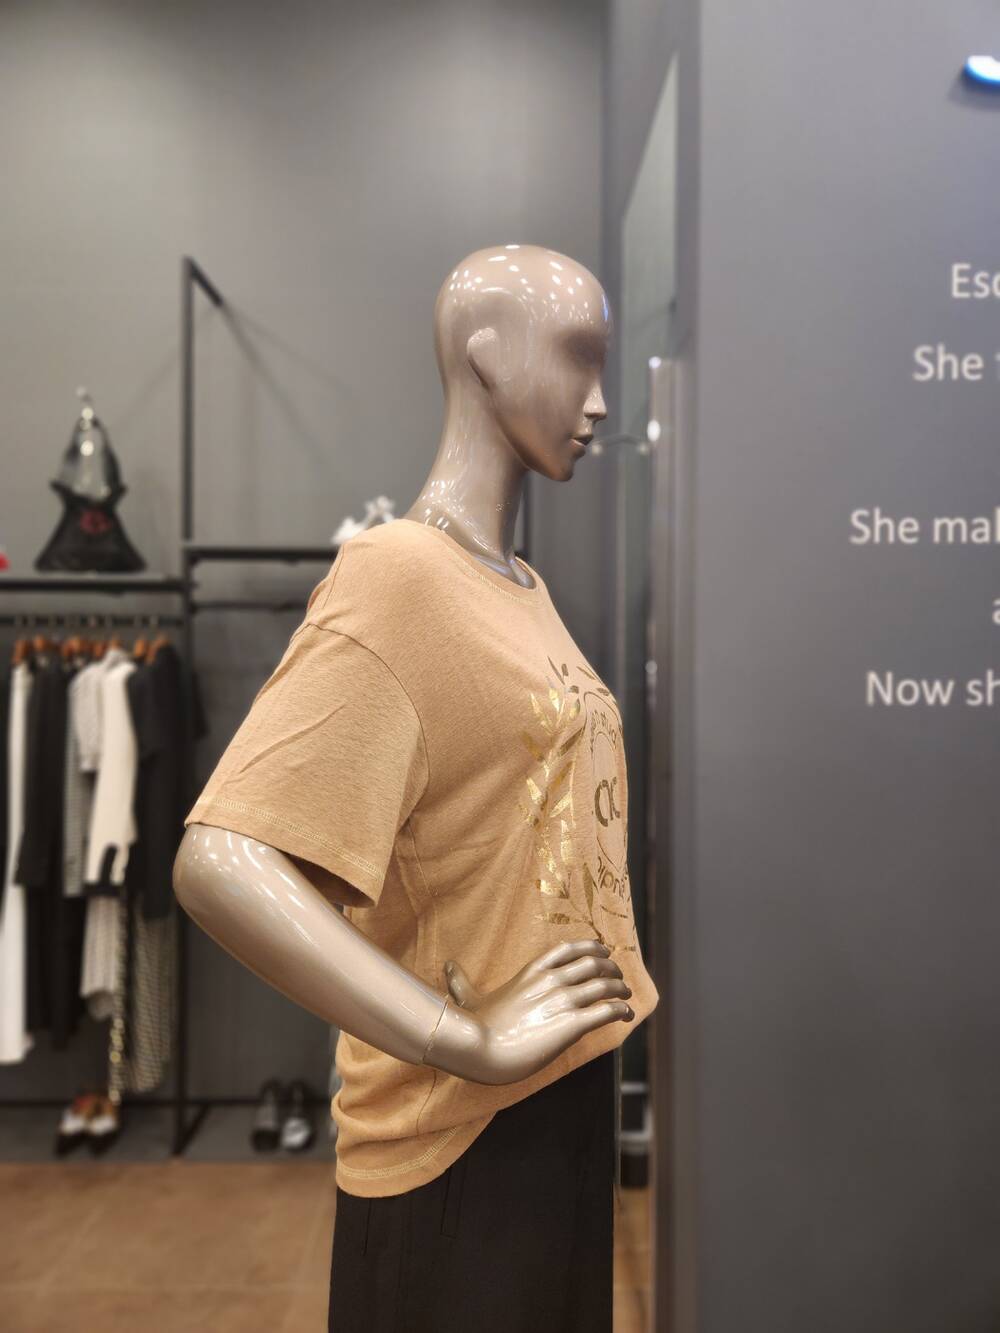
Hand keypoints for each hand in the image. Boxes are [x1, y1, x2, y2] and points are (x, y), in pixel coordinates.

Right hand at [423, 939, 633, 1084]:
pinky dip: (622, 1011)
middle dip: (611, 970)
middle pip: (593, 964)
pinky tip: (627, 1016)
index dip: (591, 947)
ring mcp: (563, 1000)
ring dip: (620, 989)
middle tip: (619, 978)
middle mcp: (551, 980)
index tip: (603, 951)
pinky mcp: (572, 1024)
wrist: (480, 1049)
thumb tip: (447, 965)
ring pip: (605, 986)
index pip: (569, 949)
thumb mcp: (469, 997)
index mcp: (532, 972)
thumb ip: (462, 981)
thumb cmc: (475, 1026)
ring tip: (626, 997)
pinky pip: (607, 1011)